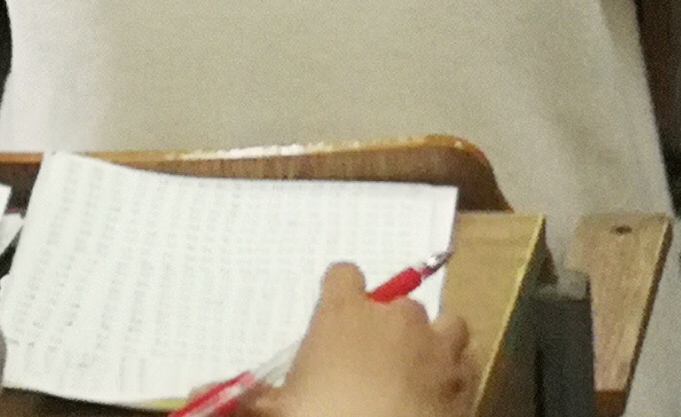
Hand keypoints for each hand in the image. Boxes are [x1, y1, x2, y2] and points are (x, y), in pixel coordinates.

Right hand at [260, 265, 472, 416]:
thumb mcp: (276, 410)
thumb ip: (255, 397)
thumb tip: (215, 394)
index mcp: (346, 315)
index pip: (344, 276)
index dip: (339, 295)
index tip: (334, 318)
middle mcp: (396, 319)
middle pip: (397, 303)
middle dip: (387, 327)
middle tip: (370, 363)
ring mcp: (437, 346)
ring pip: (445, 324)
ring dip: (433, 341)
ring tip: (417, 369)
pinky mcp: (464, 379)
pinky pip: (465, 363)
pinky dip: (454, 375)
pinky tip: (439, 394)